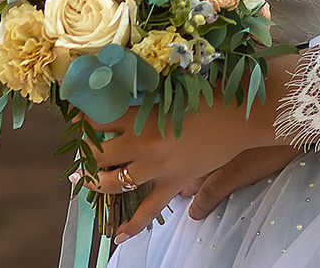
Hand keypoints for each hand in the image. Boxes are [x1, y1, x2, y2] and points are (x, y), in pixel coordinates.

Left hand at [85, 87, 284, 242]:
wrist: (243, 114)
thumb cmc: (212, 91)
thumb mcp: (174, 85)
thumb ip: (147, 91)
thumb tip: (125, 87)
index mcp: (141, 113)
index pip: (97, 117)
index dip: (81, 118)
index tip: (76, 117)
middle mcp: (142, 143)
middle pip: (97, 153)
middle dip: (83, 152)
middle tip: (80, 149)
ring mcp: (157, 167)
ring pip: (112, 182)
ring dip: (94, 183)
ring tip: (85, 180)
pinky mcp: (173, 183)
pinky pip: (148, 210)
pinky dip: (132, 225)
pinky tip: (118, 235)